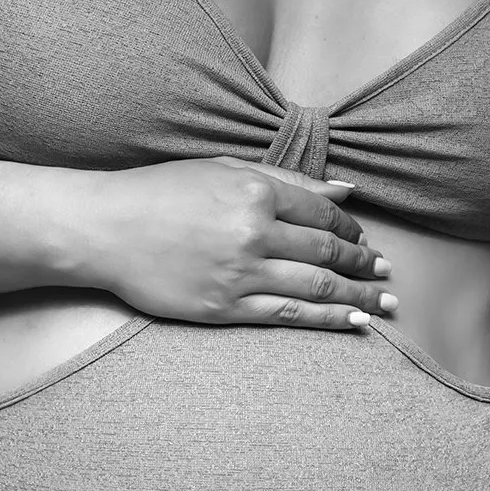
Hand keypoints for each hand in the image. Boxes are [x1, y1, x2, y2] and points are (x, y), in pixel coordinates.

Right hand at [88, 154, 395, 328]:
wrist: (104, 229)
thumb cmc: (159, 193)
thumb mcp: (224, 169)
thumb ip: (288, 179)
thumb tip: (346, 187)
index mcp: (256, 190)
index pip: (323, 211)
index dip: (350, 227)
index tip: (363, 237)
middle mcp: (254, 232)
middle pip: (327, 250)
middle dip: (363, 262)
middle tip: (386, 271)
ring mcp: (240, 273)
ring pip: (317, 287)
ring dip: (359, 295)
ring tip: (385, 301)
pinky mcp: (224, 307)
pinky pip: (289, 315)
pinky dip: (328, 319)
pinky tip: (355, 321)